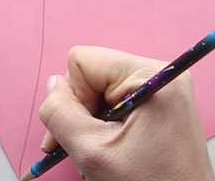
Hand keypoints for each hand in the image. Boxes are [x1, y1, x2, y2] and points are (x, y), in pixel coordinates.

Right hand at [39, 46, 214, 180]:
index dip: (73, 96)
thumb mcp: (91, 150)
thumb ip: (60, 112)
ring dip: (90, 122)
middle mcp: (159, 74)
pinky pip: (115, 101)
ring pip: (99, 89)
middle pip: (91, 74)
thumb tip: (53, 85)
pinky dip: (103, 125)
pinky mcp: (159, 104)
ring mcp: (161, 89)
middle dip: (80, 111)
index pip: (83, 61)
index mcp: (149, 76)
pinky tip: (111, 149)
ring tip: (101, 153)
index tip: (84, 132)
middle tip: (83, 147)